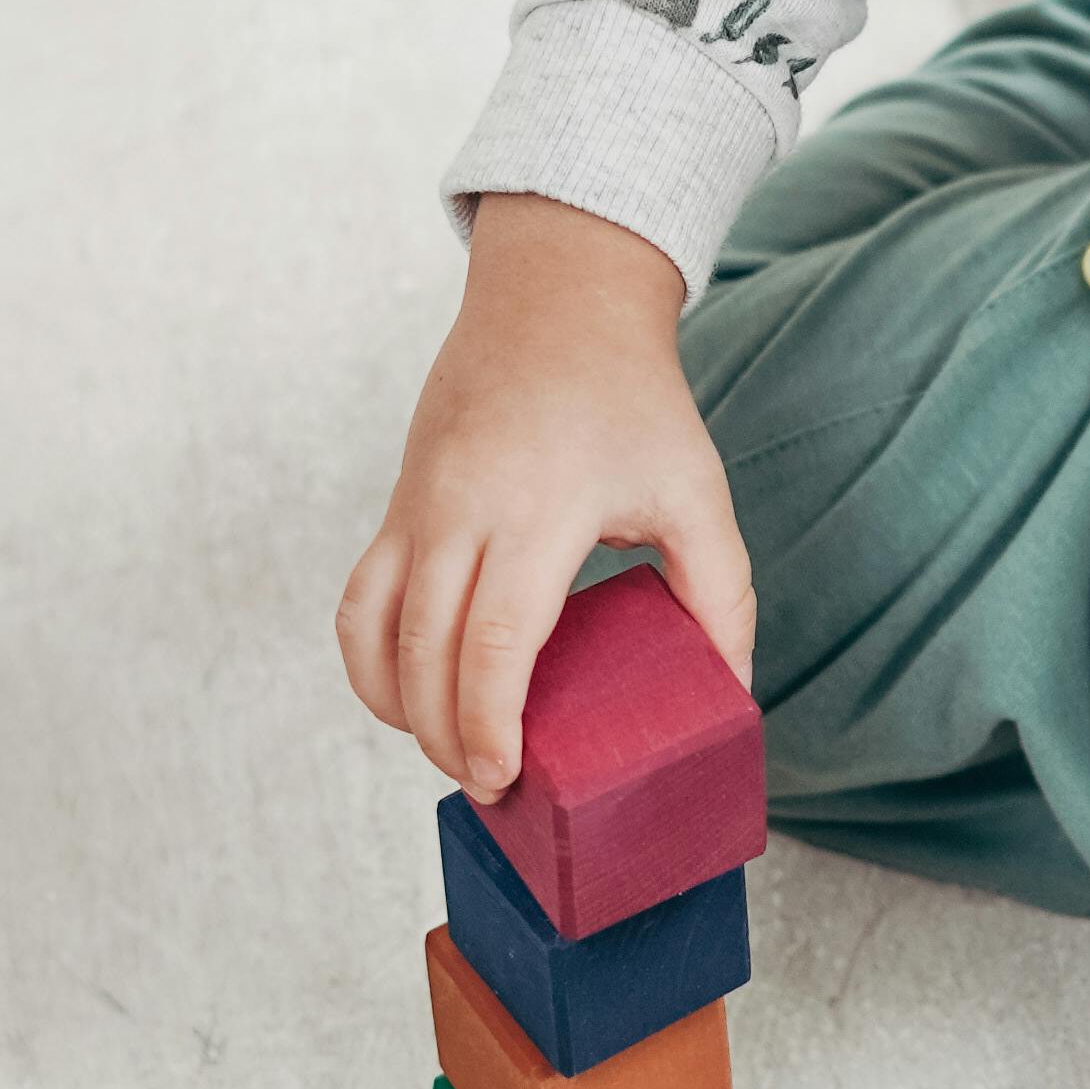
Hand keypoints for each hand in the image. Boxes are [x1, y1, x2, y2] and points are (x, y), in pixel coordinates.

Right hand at [337, 196, 756, 803]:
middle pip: (424, 653)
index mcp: (539, 510)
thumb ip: (721, 592)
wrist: (556, 300)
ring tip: (446, 750)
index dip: (489, 725)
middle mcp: (461, 508)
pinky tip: (403, 697)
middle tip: (490, 788)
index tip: (505, 778)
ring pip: (373, 630)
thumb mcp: (696, 490)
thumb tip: (731, 692)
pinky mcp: (395, 503)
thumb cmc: (632, 400)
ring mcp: (416, 504)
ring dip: (397, 707)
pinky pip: (358, 598)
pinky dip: (367, 659)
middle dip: (445, 737)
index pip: (493, 644)